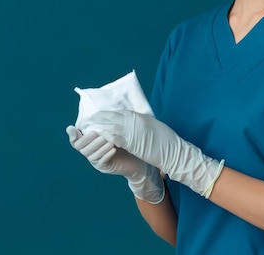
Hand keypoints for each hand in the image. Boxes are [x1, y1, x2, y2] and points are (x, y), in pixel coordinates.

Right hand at [66, 125, 163, 202]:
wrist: (136, 157)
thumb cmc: (124, 141)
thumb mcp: (114, 131)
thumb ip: (105, 124)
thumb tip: (99, 112)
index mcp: (89, 142)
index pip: (76, 140)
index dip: (72, 135)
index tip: (72, 128)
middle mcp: (90, 152)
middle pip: (81, 147)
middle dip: (88, 139)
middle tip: (96, 133)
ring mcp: (96, 161)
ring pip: (92, 155)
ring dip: (99, 147)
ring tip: (108, 141)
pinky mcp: (104, 167)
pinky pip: (102, 162)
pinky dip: (107, 155)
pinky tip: (113, 150)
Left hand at [91, 111, 223, 197]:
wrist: (172, 151)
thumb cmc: (164, 139)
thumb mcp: (151, 124)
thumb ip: (139, 121)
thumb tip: (129, 119)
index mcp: (140, 116)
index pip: (119, 112)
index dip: (107, 113)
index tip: (99, 114)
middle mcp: (135, 122)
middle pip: (112, 118)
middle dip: (100, 119)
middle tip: (90, 119)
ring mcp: (133, 132)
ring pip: (111, 127)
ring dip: (101, 128)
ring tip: (92, 129)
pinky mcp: (132, 144)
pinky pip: (116, 139)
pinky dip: (107, 137)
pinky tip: (101, 138)